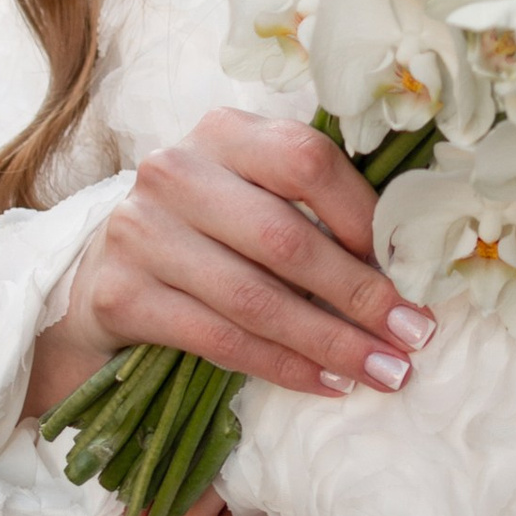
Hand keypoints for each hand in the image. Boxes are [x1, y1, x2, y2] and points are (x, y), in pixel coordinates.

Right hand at [21, 110, 434, 423]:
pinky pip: (220, 340)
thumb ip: (309, 207)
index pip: (306, 159)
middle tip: (414, 334)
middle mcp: (176, 170)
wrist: (101, 274)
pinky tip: (326, 383)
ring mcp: (141, 232)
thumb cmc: (204, 231)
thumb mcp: (249, 195)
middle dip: (359, 294)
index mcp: (223, 132)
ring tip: (385, 370)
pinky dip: (283, 366)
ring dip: (331, 341)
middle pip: (285, 237)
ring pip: (255, 297)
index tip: (409, 268)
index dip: (364, 216)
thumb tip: (406, 259)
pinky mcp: (121, 295)